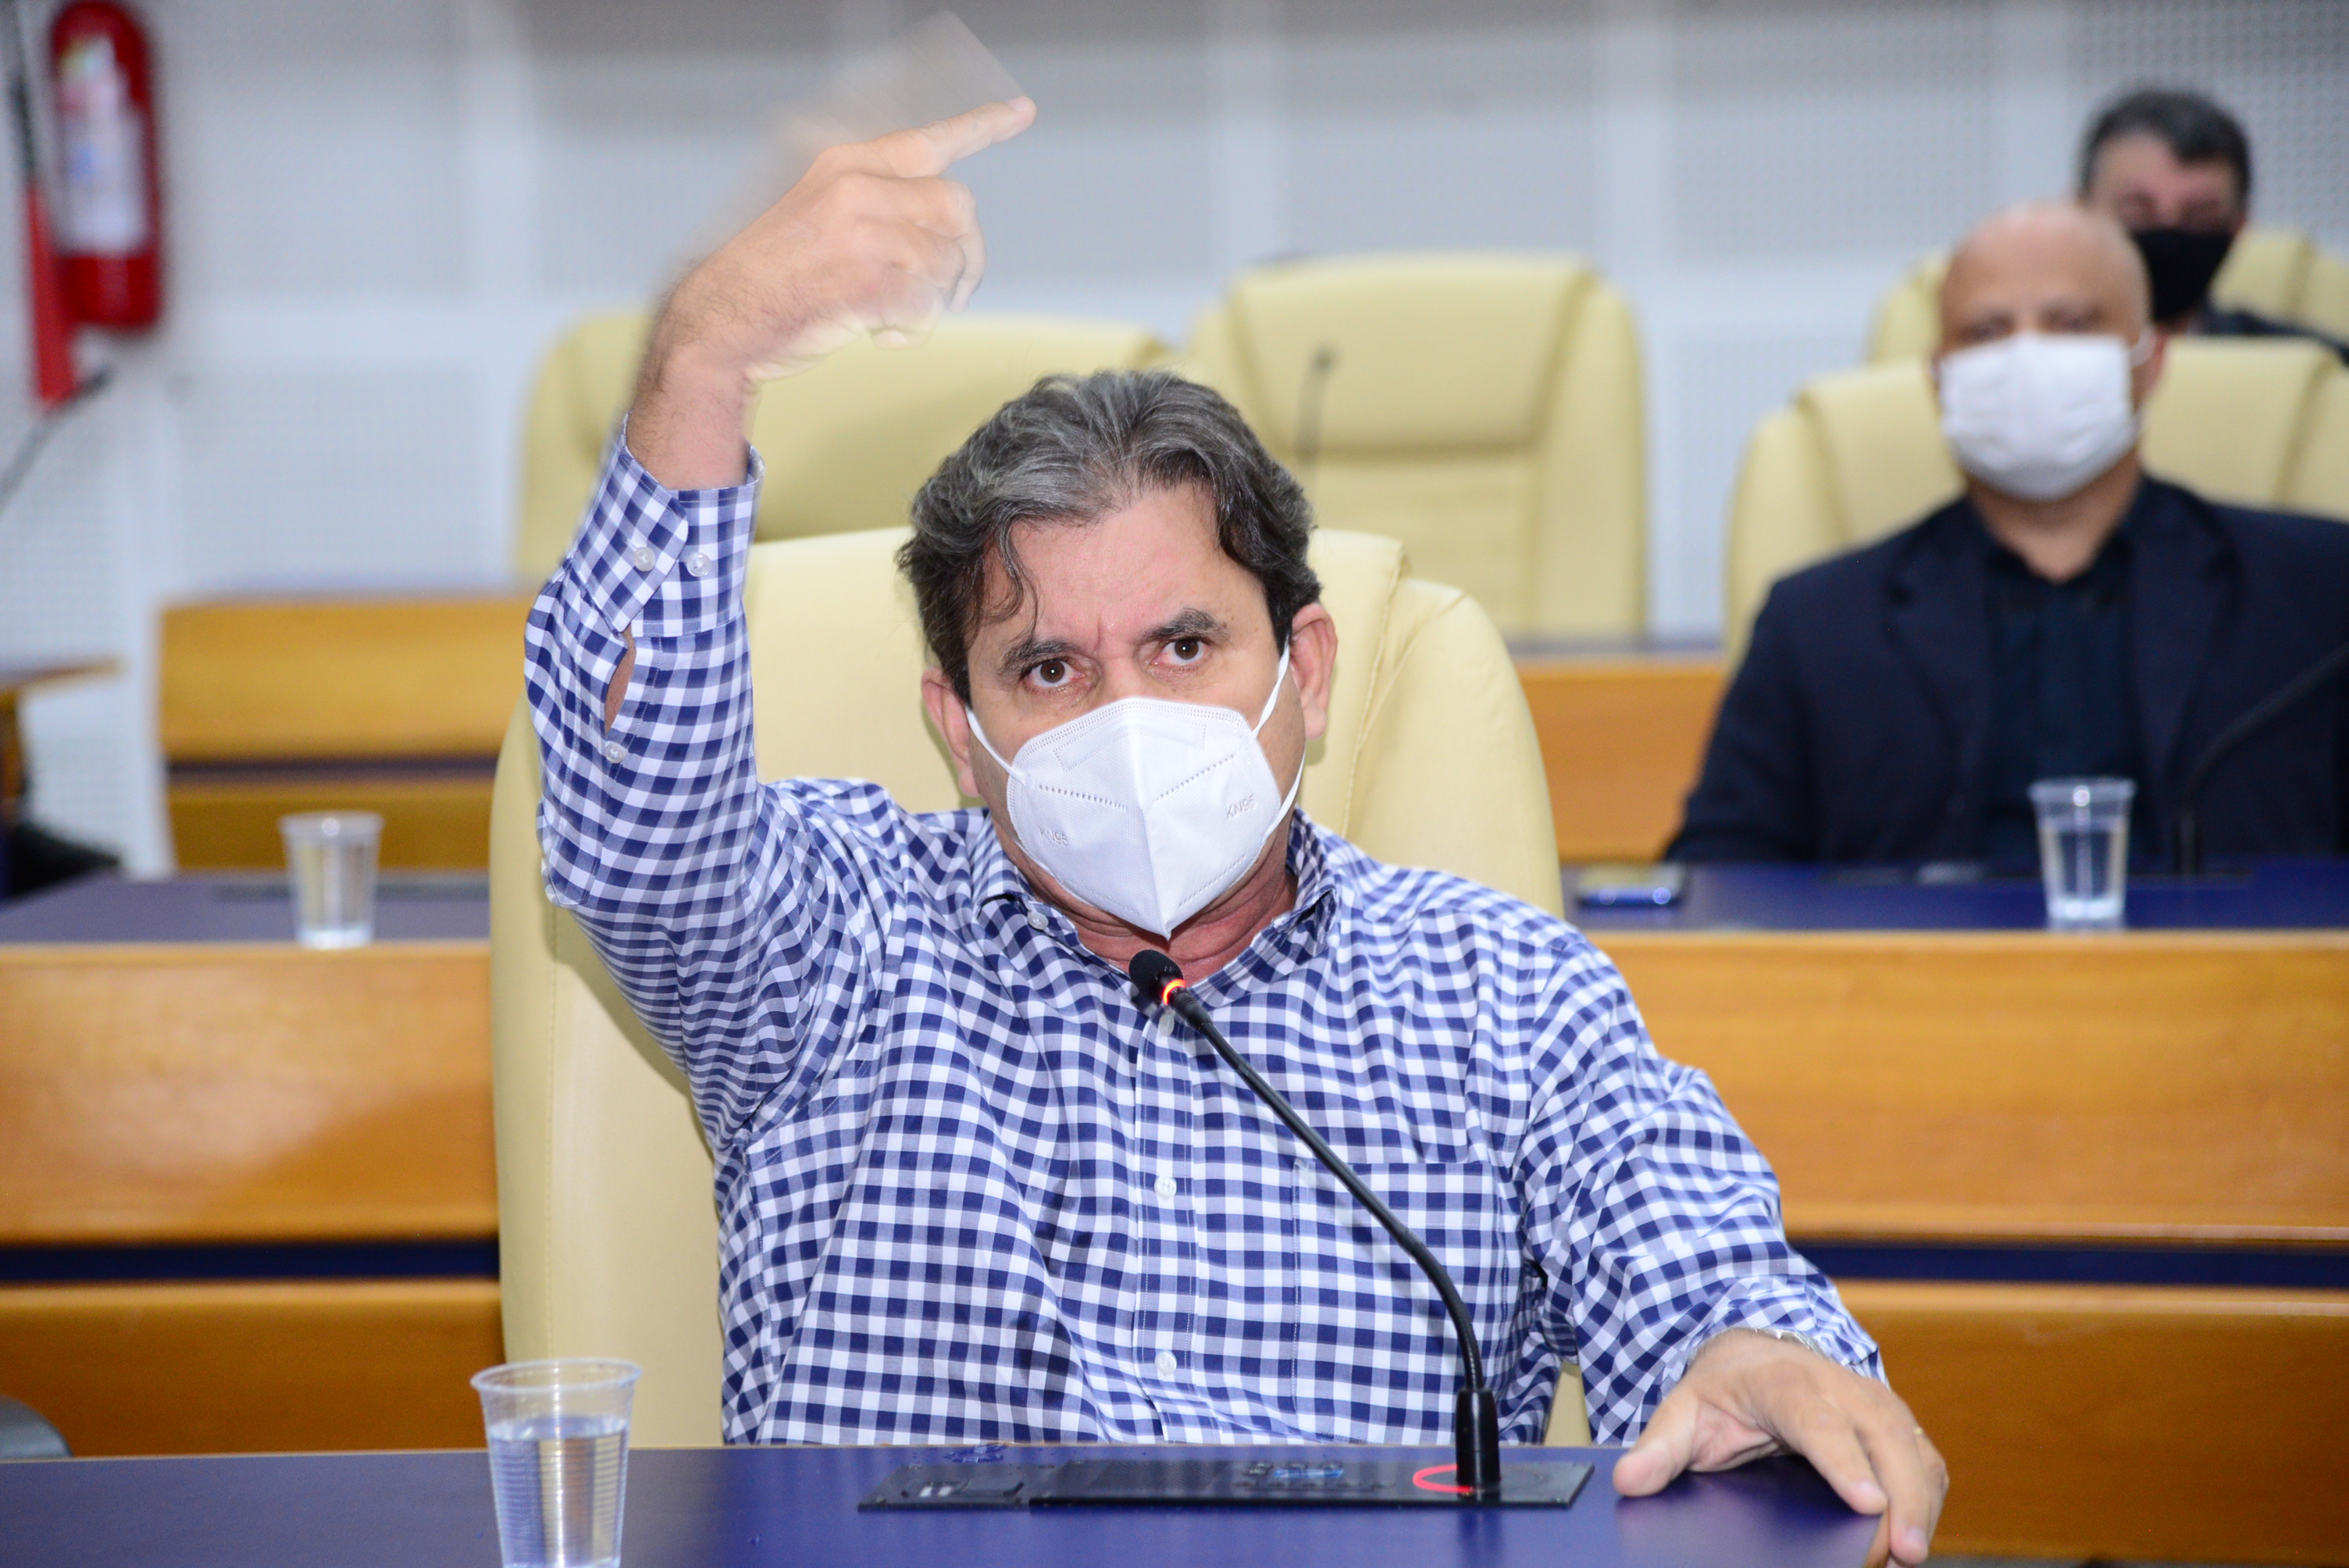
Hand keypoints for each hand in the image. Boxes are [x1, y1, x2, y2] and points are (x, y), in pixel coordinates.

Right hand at [628, 96, 1035, 488]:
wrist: (720, 321)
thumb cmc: (771, 280)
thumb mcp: (817, 215)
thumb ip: (877, 206)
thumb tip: (945, 223)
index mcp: (845, 165)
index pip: (928, 140)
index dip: (981, 126)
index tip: (1021, 111)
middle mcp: (856, 188)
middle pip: (959, 207)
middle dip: (965, 256)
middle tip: (947, 291)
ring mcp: (861, 231)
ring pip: (948, 261)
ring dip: (936, 301)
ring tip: (897, 316)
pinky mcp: (865, 280)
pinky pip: (928, 305)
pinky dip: (914, 331)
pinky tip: (882, 334)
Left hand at [1613, 1329, 1946, 1566]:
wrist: (1759, 1355)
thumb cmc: (1724, 1390)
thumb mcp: (1683, 1412)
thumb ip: (1659, 1449)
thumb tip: (1628, 1482)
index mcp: (1785, 1383)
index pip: (1819, 1422)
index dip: (1844, 1461)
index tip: (1866, 1502)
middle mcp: (1840, 1386)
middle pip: (1884, 1436)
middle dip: (1902, 1494)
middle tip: (1901, 1551)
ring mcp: (1875, 1403)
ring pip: (1915, 1449)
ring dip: (1922, 1502)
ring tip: (1910, 1554)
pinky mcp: (1896, 1424)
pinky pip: (1926, 1460)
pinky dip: (1930, 1497)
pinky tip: (1917, 1535)